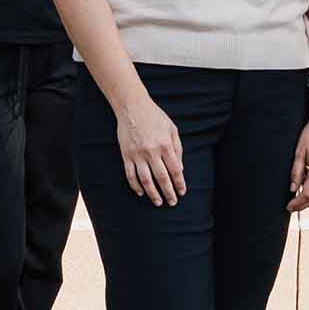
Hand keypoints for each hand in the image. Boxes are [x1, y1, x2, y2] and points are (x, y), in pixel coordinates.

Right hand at [118, 91, 185, 207]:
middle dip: (168, 192)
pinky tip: (141, 192)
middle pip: (162, 178)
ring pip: (146, 180)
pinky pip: (130, 175)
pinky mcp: (126, 155)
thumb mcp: (172, 129)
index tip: (182, 192)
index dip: (179, 183)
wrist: (132, 107)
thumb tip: (180, 169)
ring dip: (153, 194)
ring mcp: (137, 154)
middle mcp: (152, 151)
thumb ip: (178, 149)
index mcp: (165, 145)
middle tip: (172, 202)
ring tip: (158, 202)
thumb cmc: (155, 117)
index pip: (175, 170)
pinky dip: (135, 186)